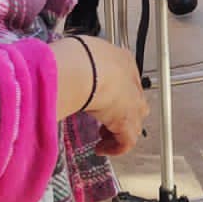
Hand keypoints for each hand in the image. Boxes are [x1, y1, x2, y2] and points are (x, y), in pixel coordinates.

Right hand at [78, 36, 148, 156]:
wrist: (85, 68)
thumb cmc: (79, 56)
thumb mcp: (81, 52)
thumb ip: (79, 62)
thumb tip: (66, 66)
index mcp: (123, 60)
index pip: (126, 79)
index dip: (115, 92)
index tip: (103, 99)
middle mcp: (133, 82)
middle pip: (136, 101)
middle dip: (122, 111)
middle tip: (105, 118)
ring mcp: (133, 103)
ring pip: (135, 122)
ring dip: (119, 130)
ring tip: (102, 136)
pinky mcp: (127, 123)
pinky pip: (126, 142)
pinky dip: (114, 147)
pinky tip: (101, 148)